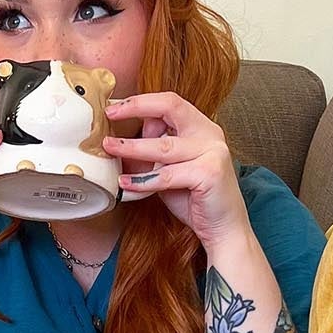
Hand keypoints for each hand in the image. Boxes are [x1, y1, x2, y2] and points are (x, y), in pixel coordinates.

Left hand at [102, 91, 250, 248]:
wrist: (223, 229)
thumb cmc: (194, 200)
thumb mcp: (168, 170)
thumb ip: (153, 152)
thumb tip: (122, 138)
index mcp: (202, 127)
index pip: (170, 103)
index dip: (141, 102)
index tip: (114, 108)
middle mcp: (210, 134)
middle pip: (170, 108)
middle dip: (137, 107)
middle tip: (110, 114)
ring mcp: (213, 152)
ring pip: (163, 146)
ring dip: (132, 148)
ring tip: (109, 147)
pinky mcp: (210, 173)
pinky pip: (167, 175)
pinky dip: (143, 181)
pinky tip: (125, 184)